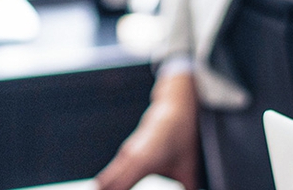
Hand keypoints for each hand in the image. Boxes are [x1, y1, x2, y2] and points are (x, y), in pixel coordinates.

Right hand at [95, 73, 199, 189]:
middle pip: (104, 186)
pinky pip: (109, 175)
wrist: (172, 111)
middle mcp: (128, 157)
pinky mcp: (124, 155)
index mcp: (142, 161)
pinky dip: (106, 187)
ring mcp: (124, 155)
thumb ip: (188, 187)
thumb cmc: (179, 137)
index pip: (118, 188)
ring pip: (104, 181)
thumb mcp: (187, 167)